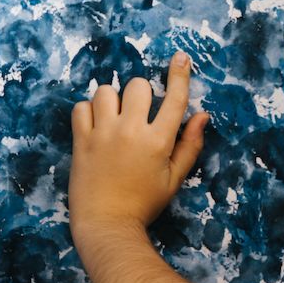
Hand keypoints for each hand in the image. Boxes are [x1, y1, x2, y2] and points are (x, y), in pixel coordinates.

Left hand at [70, 51, 208, 247]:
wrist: (106, 224)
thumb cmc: (144, 204)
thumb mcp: (174, 179)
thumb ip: (190, 145)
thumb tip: (202, 116)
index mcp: (158, 141)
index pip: (174, 99)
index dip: (180, 75)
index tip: (181, 58)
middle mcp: (131, 132)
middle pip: (137, 86)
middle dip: (141, 94)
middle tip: (138, 114)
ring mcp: (103, 134)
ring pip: (106, 91)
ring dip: (113, 100)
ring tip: (114, 118)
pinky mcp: (80, 140)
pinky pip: (81, 107)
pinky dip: (89, 111)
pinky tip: (95, 126)